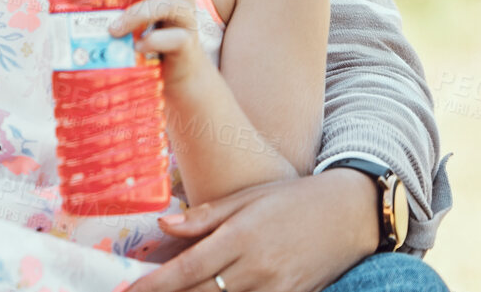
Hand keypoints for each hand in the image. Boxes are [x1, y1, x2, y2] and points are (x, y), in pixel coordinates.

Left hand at [105, 0, 206, 90]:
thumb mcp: (131, 4)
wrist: (178, 68)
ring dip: (137, 14)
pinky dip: (154, 41)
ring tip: (112, 28)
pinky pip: (175, 38)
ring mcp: (187, 17)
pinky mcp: (188, 43)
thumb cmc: (147, 27)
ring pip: (170, 4)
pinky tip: (136, 46)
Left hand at [126, 169, 378, 291]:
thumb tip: (162, 226)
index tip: (129, 291)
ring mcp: (278, 288)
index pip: (187, 268)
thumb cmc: (292, 199)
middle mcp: (258, 268)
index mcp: (241, 237)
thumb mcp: (246, 198)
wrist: (351, 215)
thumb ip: (203, 216)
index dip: (155, 285)